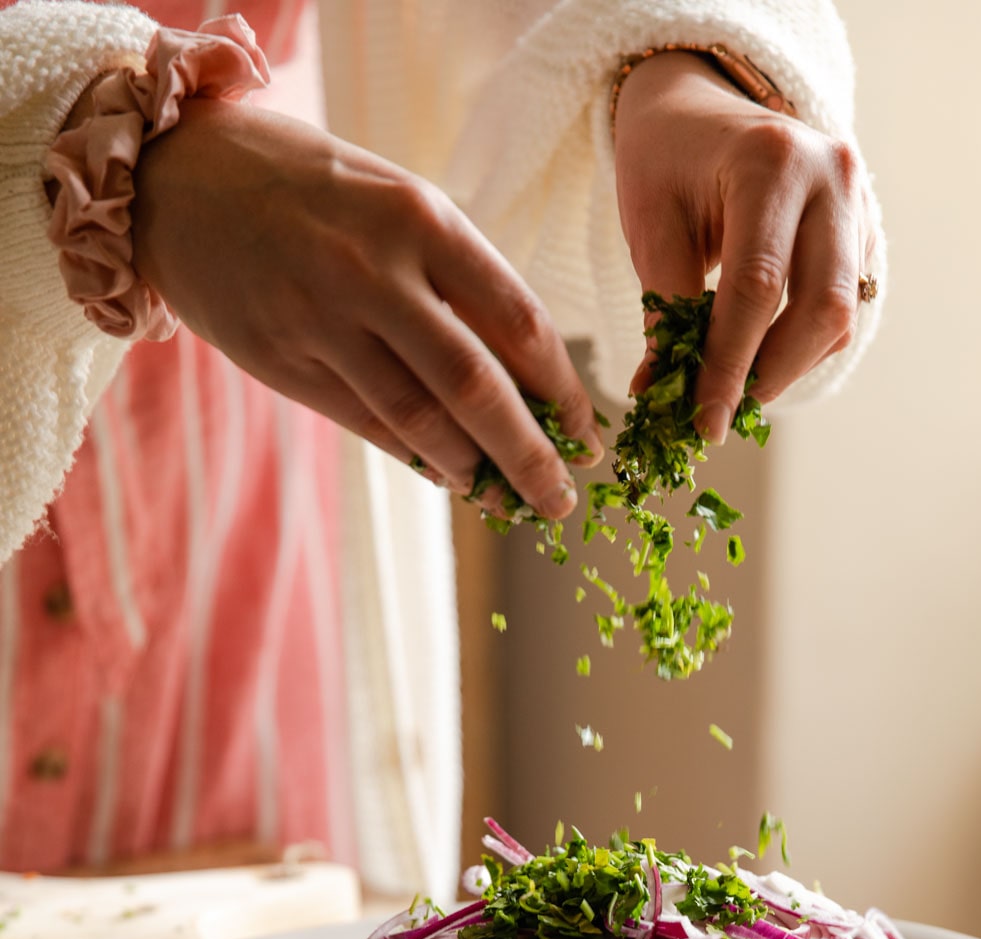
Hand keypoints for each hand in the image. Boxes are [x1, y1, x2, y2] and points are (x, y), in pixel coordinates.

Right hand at [133, 101, 602, 515]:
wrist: (178, 177)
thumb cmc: (311, 191)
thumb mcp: (394, 202)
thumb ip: (456, 278)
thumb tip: (527, 376)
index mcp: (422, 219)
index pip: (518, 321)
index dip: (560, 390)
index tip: (585, 433)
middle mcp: (374, 269)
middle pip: (476, 385)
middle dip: (529, 453)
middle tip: (560, 500)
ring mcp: (323, 319)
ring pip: (420, 418)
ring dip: (471, 469)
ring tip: (504, 499)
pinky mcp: (283, 360)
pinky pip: (368, 424)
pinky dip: (416, 456)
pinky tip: (447, 474)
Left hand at [614, 52, 876, 441]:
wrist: (699, 108)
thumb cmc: (667, 162)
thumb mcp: (651, 226)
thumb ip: (665, 311)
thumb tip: (661, 397)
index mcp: (770, 161)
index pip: (756, 287)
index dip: (731, 366)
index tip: (704, 423)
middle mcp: (830, 175)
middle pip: (821, 307)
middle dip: (771, 373)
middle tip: (723, 412)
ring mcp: (858, 200)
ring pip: (841, 314)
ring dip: (788, 365)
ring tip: (737, 385)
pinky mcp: (865, 228)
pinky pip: (845, 305)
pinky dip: (803, 344)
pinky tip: (762, 353)